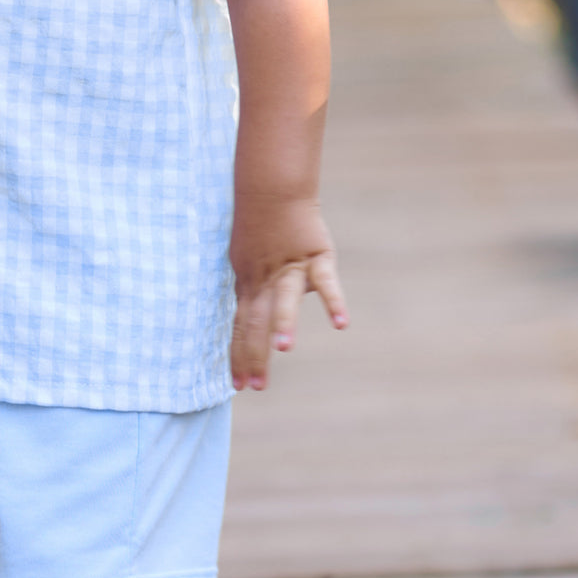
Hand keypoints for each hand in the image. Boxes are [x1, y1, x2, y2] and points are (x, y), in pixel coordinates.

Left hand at [229, 194, 346, 391]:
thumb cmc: (258, 225)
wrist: (271, 190)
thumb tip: (248, 312)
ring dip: (283, 321)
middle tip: (255, 387)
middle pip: (258, 321)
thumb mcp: (244, 259)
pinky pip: (325, 281)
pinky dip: (333, 301)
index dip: (238, 356)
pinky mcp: (316, 256)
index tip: (236, 386)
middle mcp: (265, 280)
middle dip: (254, 355)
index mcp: (248, 284)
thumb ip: (250, 288)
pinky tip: (341, 324)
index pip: (241, 327)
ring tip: (283, 348)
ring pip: (284, 298)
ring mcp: (289, 268)